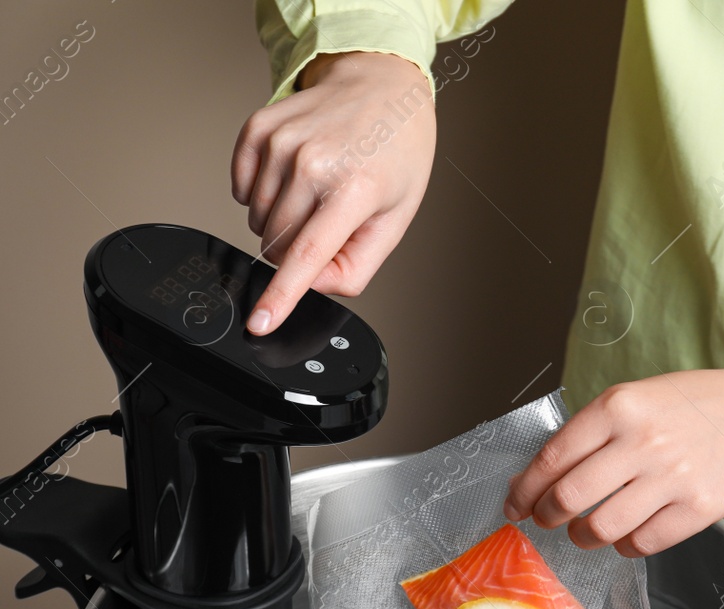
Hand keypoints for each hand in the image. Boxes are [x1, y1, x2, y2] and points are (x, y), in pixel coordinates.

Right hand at [231, 51, 436, 333]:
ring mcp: (281, 144)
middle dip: (299, 248)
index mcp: (353, 190)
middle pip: (278, 243)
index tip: (259, 323)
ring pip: (258, 220)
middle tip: (332, 219)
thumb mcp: (397, 216)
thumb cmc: (397, 152)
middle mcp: (312, 164)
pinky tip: (293, 178)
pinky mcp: (258, 129)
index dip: (282, 296)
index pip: (308, 255)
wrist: (380, 86)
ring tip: (318, 193)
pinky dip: (262, 195)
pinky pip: (241, 189)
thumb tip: (315, 285)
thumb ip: (358, 263)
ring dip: (281, 221)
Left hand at [504, 362, 723, 556]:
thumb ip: (592, 431)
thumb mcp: (637, 397)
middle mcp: (643, 441)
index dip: (525, 488)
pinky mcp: (698, 509)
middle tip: (546, 519)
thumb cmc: (694, 405)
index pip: (553, 457)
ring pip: (601, 527)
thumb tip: (538, 476)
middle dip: (547, 515)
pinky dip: (624, 545)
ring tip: (585, 531)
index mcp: (620, 406)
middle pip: (569, 497)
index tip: (515, 504)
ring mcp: (673, 478)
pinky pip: (642, 542)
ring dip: (583, 536)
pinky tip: (626, 534)